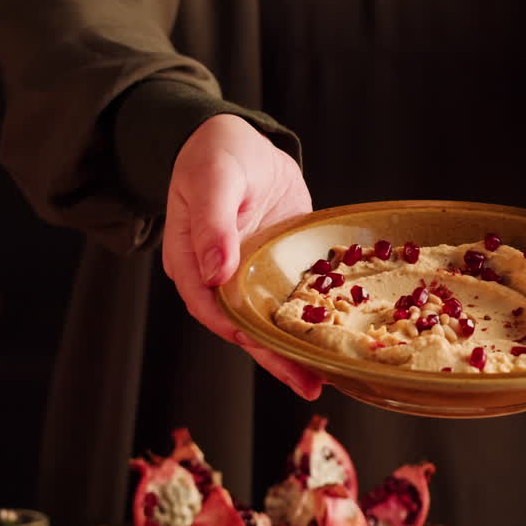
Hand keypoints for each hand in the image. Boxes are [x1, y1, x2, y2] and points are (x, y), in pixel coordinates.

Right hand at [163, 114, 323, 399]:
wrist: (243, 141)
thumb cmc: (216, 155)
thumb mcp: (213, 179)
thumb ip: (212, 223)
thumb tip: (216, 272)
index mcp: (190, 261)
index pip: (208, 305)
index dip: (234, 328)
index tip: (260, 345)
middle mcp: (219, 279)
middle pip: (243, 327)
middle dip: (273, 358)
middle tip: (307, 383)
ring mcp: (250, 278)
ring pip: (270, 323)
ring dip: (294, 352)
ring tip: (324, 380)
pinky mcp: (278, 272)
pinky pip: (294, 302)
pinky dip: (312, 323)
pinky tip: (335, 342)